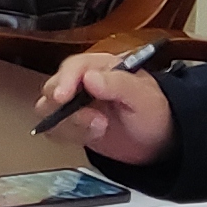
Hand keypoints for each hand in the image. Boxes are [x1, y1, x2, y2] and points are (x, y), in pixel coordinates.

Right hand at [34, 54, 173, 164]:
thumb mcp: (143, 96)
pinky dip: (68, 135)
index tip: (62, 97)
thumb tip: (90, 77)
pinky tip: (93, 135)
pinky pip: (55, 129)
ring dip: (70, 123)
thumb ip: (118, 84)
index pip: (73, 67)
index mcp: (100, 66)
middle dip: (65, 107)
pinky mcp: (71, 124)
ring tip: (99, 129)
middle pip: (54, 87)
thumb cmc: (153, 112)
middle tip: (91, 120)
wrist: (157, 140)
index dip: (64, 80)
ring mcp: (75, 104)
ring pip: (49, 110)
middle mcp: (82, 82)